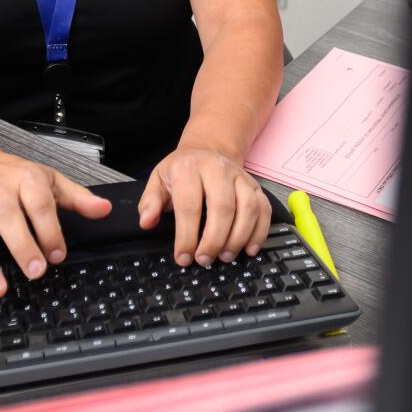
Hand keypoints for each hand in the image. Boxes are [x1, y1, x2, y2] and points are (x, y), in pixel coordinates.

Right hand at [0, 152, 112, 306]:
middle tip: (36, 272)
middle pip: (6, 219)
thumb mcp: (50, 180)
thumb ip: (78, 197)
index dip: (49, 229)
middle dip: (21, 246)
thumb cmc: (16, 177)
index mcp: (24, 180)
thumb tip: (104, 209)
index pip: (38, 203)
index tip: (59, 254)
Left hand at [138, 146, 270, 268]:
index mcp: (189, 168)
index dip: (186, 236)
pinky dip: (260, 232)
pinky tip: (249, 249)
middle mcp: (217, 169)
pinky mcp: (255, 186)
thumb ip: (150, 203)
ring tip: (225, 257)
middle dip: (214, 240)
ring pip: (248, 208)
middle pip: (222, 207)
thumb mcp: (158, 181)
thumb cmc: (182, 171)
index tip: (183, 257)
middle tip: (205, 260)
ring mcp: (240, 177)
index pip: (189, 205)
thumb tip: (147, 222)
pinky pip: (264, 210)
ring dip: (238, 238)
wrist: (207, 150)